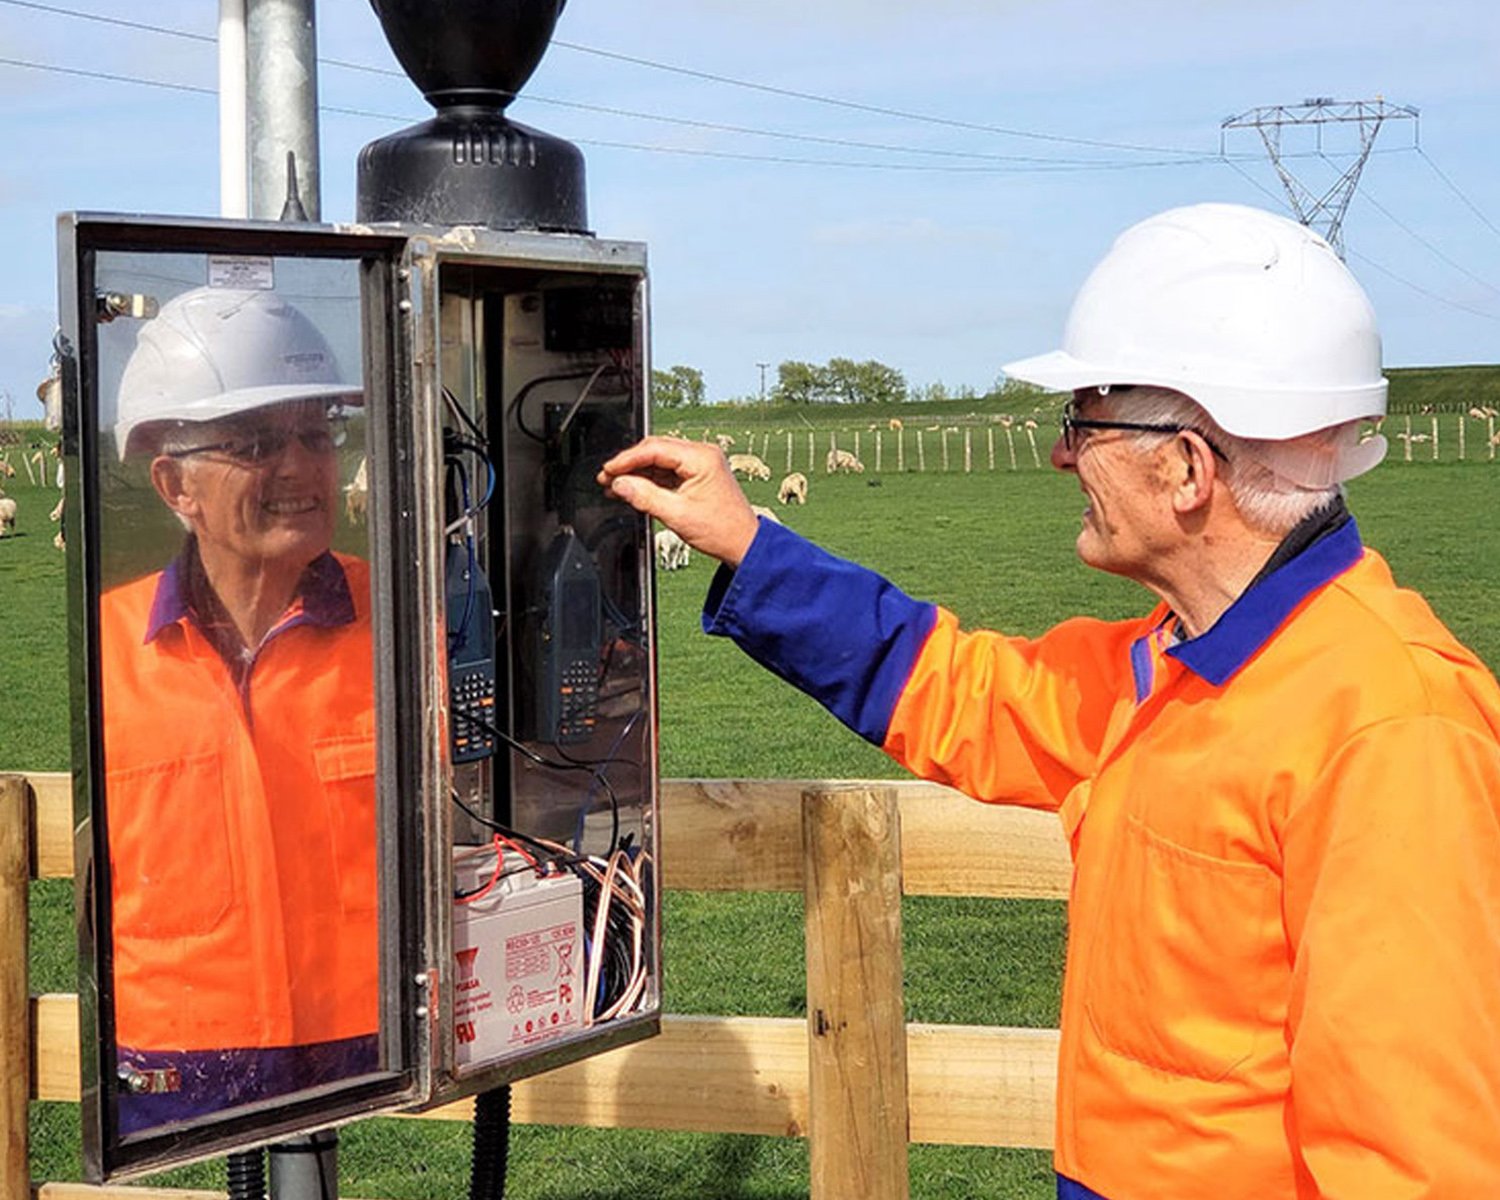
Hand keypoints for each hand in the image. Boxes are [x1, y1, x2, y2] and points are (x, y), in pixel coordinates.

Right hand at [597, 436, 760, 566]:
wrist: (744, 545)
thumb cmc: (722, 531)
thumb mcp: (677, 514)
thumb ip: (645, 496)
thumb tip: (620, 484)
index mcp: (701, 458)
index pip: (654, 449)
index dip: (627, 459)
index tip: (608, 470)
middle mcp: (702, 455)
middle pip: (655, 450)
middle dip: (629, 464)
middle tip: (607, 478)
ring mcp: (701, 464)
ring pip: (660, 461)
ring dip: (637, 473)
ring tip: (615, 486)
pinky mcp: (698, 475)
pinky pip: (668, 471)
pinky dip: (650, 480)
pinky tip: (633, 489)